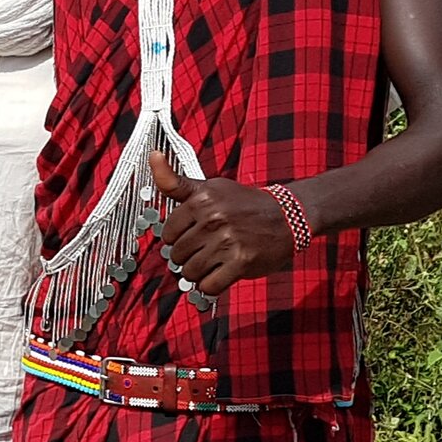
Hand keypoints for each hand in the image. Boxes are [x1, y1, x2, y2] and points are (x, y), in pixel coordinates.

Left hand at [149, 151, 296, 296]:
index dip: (179, 238)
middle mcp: (214, 219)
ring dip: (199, 272)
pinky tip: (222, 272)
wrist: (288, 216)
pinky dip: (212, 284)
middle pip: (177, 255)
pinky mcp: (241, 262)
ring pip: (190, 272)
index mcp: (202, 200)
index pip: (168, 234)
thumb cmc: (243, 204)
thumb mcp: (209, 188)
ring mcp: (228, 241)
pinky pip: (209, 286)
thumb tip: (153, 155)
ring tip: (215, 259)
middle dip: (189, 256)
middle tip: (208, 247)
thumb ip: (175, 181)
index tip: (194, 234)